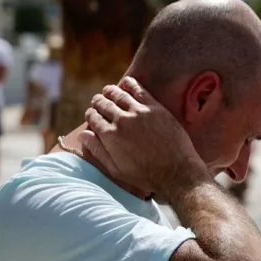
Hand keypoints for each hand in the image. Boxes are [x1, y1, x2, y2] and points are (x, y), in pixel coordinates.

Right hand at [78, 77, 210, 198]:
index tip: (93, 116)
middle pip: (103, 103)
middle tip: (99, 102)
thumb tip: (82, 135)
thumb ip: (98, 151)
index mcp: (109, 136)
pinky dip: (129, 84)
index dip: (91, 116)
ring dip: (110, 91)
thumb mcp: (116, 170)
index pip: (93, 117)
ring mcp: (139, 112)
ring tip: (109, 91)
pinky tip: (127, 83)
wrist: (177, 172)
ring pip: (117, 93)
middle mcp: (121, 120)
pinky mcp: (155, 108)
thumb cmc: (147, 176)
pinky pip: (138, 89)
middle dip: (98, 102)